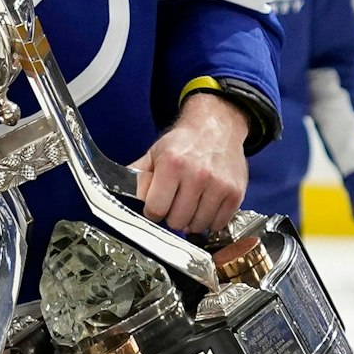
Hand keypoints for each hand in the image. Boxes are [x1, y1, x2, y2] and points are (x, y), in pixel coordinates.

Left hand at [130, 92, 248, 233]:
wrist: (216, 128)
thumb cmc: (183, 143)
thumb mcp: (155, 153)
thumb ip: (138, 176)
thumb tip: (119, 193)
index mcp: (172, 164)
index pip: (156, 209)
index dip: (153, 211)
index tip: (156, 206)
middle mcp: (197, 175)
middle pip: (177, 221)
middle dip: (172, 216)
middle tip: (174, 203)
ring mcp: (219, 185)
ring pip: (198, 225)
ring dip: (191, 220)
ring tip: (190, 203)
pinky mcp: (235, 193)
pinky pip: (218, 224)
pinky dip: (210, 220)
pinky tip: (206, 206)